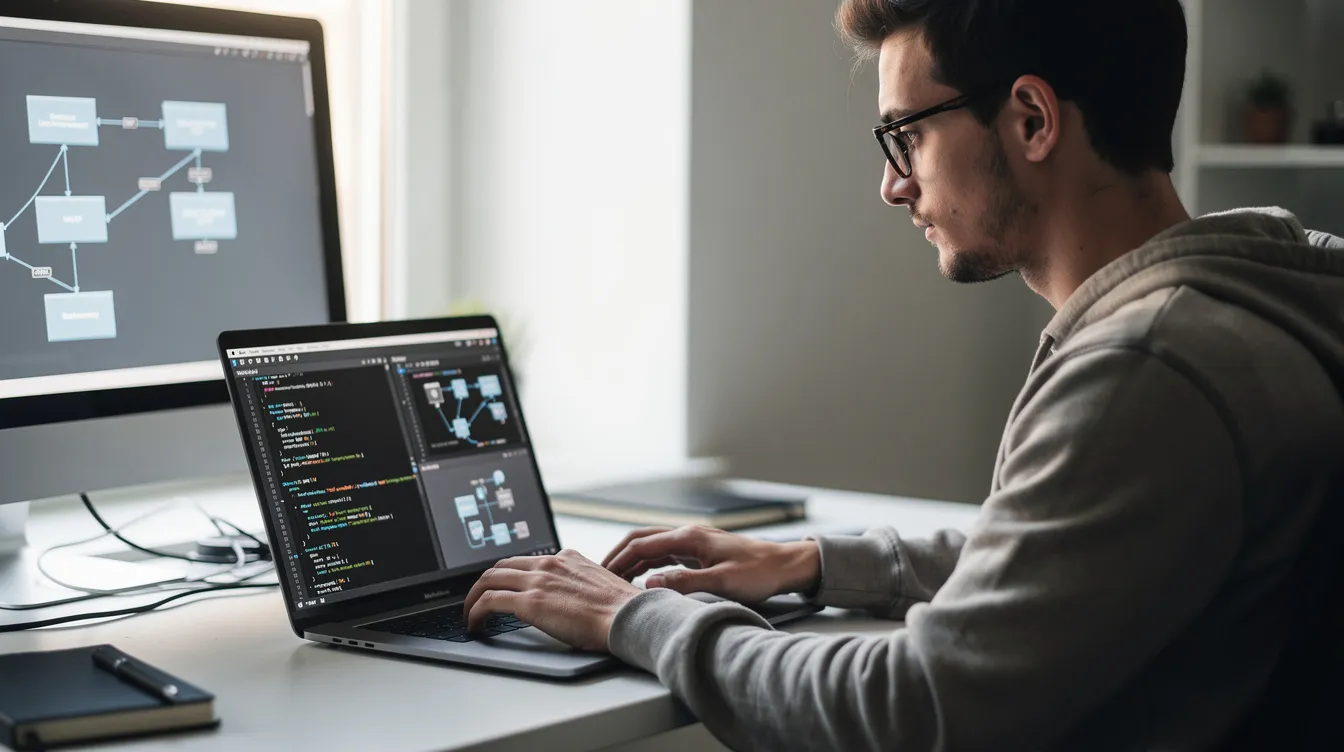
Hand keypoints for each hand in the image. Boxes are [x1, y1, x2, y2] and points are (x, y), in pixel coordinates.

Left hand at [463, 549, 640, 651]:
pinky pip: (488, 601)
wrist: (629, 616)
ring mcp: (538, 580)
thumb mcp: (600, 586)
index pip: (527, 561)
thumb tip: (575, 601)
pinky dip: (474, 612)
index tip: (504, 588)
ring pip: (489, 579)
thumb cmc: (621, 611)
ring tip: (469, 614)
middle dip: (485, 583)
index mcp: (567, 558)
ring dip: (473, 597)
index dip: (510, 575)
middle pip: (502, 565)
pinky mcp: (529, 601)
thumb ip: (581, 585)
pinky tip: (474, 625)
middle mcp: (550, 563)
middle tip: (478, 600)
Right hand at [602, 525, 820, 603]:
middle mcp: (688, 534)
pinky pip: (664, 553)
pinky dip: (648, 563)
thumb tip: (649, 585)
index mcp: (689, 537)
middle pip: (641, 539)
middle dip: (618, 555)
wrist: (785, 565)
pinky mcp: (700, 551)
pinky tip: (643, 579)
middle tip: (599, 575)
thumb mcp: (722, 583)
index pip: (641, 544)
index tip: (600, 576)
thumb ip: (684, 583)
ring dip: (632, 560)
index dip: (617, 560)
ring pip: (652, 546)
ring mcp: (694, 541)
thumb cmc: (759, 573)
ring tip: (615, 580)